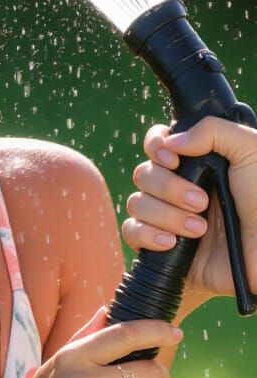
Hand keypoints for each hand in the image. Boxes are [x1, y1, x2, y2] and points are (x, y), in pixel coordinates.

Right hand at [124, 118, 256, 307]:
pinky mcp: (162, 247)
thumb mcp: (252, 151)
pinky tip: (173, 243)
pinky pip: (132, 232)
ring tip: (200, 228)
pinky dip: (148, 235)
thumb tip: (171, 142)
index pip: (158, 144)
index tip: (173, 160)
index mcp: (198, 163)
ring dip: (166, 215)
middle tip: (202, 202)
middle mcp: (180, 188)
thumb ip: (213, 130)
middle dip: (168, 188)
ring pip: (136, 203)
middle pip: (143, 173)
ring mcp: (169, 217)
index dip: (156, 147)